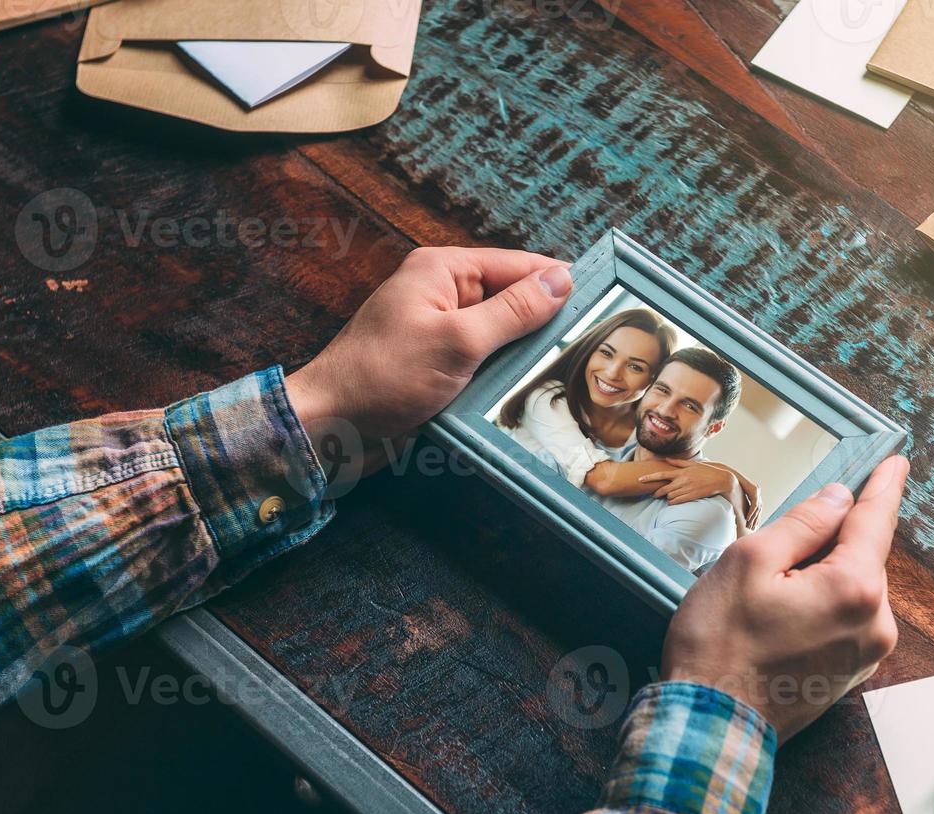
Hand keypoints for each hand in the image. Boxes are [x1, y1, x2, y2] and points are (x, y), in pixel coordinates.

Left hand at [285, 247, 571, 469]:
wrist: (330, 427)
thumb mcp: (458, 340)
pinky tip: (528, 393)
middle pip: (513, 299)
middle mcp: (443, 295)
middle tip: (589, 348)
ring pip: (503, 336)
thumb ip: (513, 310)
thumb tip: (562, 279)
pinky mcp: (439, 366)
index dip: (558, 282)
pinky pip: (485, 363)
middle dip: (545, 323)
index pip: (518, 265)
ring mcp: (440, 331)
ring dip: (525, 356)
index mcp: (444, 271)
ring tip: (566, 374)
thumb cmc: (382, 377)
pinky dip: (504, 377)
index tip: (603, 302)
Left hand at [638, 458, 738, 505]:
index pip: (661, 475)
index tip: (639, 479)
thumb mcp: (692, 464)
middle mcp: (682, 481)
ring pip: (670, 496)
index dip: (649, 478)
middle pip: (663, 489)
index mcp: (681, 472)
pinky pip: (677, 502)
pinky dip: (673, 502)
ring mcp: (687, 489)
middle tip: (653, 494)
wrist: (720, 480)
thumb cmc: (706, 471)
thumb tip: (666, 459)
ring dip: (667, 497)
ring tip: (668, 497)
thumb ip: (678, 462)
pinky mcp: (691, 497)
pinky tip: (673, 501)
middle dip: (656, 493)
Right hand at [661, 455, 908, 742]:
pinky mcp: (849, 674)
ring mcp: (865, 654)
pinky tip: (776, 621)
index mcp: (855, 589)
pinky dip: (817, 606)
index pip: (876, 520)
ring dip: (817, 578)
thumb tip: (838, 500)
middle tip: (772, 556)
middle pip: (860, 556)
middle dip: (826, 543)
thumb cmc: (720, 648)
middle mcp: (875, 624)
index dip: (882, 486)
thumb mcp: (750, 561)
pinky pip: (842, 619)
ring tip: (763, 601)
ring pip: (849, 588)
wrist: (711, 727)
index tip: (895, 463)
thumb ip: (803, 523)